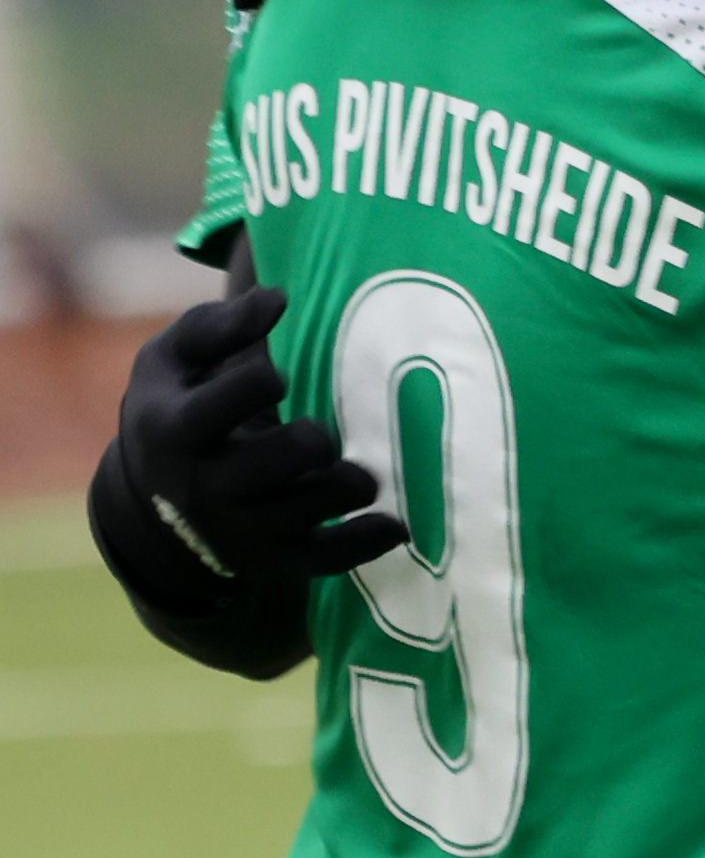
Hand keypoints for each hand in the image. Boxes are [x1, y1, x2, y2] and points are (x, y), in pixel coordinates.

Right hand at [89, 288, 405, 609]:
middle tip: (320, 431)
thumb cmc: (180, 403)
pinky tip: (397, 524)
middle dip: (308, 442)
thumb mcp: (175, 358)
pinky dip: (363, 544)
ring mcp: (241, 529)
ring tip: (365, 470)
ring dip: (346, 487)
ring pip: (304, 513)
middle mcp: (204, 487)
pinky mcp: (274, 558)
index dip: (260, 382)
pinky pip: (322, 559)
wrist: (154, 498)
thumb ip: (220, 325)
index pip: (223, 405)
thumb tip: (277, 298)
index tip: (277, 375)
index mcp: (176, 429)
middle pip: (272, 465)